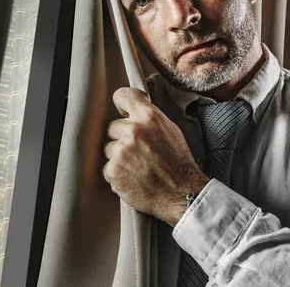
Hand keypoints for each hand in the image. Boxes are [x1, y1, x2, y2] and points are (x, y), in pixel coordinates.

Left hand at [103, 87, 209, 225]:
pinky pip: (107, 167)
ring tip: (138, 166)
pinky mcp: (113, 170)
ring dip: (119, 156)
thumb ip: (149, 118)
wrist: (181, 192)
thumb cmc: (178, 162)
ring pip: (109, 148)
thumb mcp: (171, 130)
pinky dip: (117, 173)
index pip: (123, 96)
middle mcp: (134, 130)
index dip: (122, 104)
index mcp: (149, 117)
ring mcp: (121, 151)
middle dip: (122, 138)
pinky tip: (133, 177)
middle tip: (139, 151)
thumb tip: (130, 111)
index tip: (123, 112)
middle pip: (112, 127)